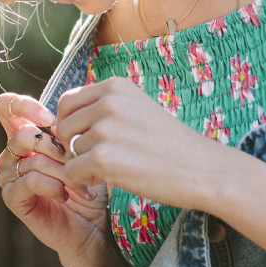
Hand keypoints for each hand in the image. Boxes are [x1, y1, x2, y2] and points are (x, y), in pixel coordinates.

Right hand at [0, 92, 108, 266]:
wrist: (93, 227)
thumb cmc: (90, 186)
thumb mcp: (82, 153)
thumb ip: (67, 133)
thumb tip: (58, 122)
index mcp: (27, 137)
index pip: (7, 107)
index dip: (25, 106)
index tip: (51, 118)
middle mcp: (13, 154)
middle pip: (22, 135)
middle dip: (57, 149)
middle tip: (79, 164)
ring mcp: (10, 176)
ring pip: (32, 159)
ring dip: (63, 173)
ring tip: (82, 187)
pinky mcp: (13, 198)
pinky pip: (29, 180)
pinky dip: (52, 186)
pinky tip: (65, 195)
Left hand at [54, 77, 223, 211]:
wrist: (202, 169)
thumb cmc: (171, 144)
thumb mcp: (138, 109)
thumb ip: (106, 107)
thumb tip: (65, 118)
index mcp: (116, 86)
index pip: (67, 101)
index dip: (71, 123)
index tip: (87, 138)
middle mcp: (108, 102)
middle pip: (63, 126)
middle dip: (74, 144)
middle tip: (98, 158)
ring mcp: (105, 129)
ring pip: (70, 151)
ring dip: (86, 163)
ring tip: (117, 167)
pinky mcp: (103, 158)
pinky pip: (73, 171)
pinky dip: (87, 180)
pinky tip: (112, 178)